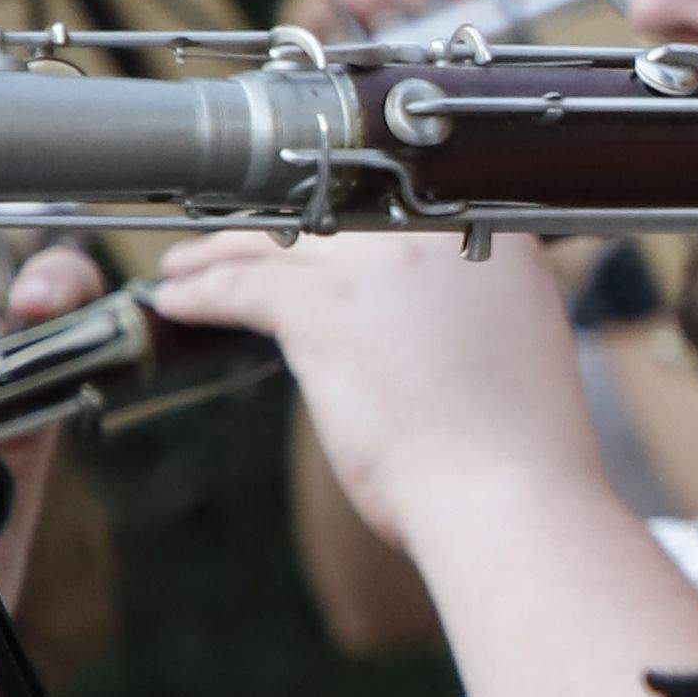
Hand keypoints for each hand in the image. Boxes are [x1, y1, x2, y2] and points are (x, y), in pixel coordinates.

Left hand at [146, 222, 588, 562]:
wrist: (507, 492)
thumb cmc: (518, 444)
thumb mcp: (514, 336)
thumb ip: (467, 301)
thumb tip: (413, 307)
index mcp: (491, 232)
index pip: (393, 205)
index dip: (340, 218)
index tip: (310, 231)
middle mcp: (431, 230)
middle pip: (328, 212)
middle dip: (273, 227)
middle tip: (237, 242)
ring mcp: (374, 264)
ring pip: (274, 242)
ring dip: (220, 254)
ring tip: (187, 268)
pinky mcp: (321, 309)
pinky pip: (242, 287)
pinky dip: (202, 293)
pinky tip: (179, 303)